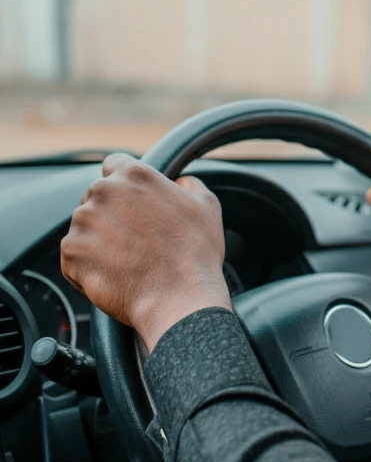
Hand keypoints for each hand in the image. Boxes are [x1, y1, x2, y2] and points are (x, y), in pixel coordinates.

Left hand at [61, 154, 230, 350]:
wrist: (179, 297)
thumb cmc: (196, 253)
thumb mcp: (207, 205)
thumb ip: (189, 183)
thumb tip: (180, 182)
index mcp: (135, 174)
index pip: (115, 164)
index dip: (124, 184)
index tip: (132, 201)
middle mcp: (104, 191)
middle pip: (97, 195)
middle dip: (111, 213)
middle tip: (136, 237)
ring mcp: (84, 221)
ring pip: (85, 226)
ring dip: (99, 239)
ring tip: (128, 259)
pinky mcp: (71, 251)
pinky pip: (74, 255)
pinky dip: (89, 265)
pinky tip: (116, 274)